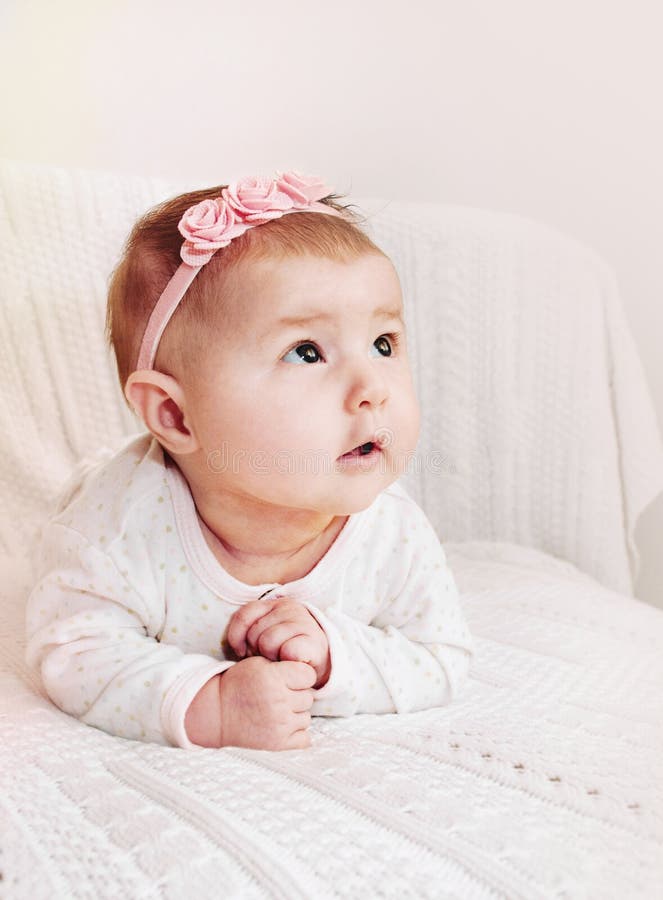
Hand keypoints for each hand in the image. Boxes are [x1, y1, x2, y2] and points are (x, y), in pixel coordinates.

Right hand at [185, 656, 315, 750]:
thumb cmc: (239, 684)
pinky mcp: (278, 743)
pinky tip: (283, 727)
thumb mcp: (258, 663)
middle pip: (308, 697)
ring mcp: (279, 724)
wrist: (217, 713)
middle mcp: (279, 701)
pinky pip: (304, 739)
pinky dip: (296, 734)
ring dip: (295, 715)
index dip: (301, 676)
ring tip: (277, 712)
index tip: (290, 679)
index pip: (309, 675)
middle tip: (280, 696)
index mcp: (274, 677)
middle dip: (296, 696)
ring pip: (306, 718)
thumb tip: (310, 671)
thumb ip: (284, 665)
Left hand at [226, 597, 330, 688]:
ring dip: (271, 657)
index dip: (237, 637)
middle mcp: (289, 607)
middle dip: (257, 650)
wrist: (317, 661)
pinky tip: (291, 663)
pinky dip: (286, 661)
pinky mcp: (313, 639)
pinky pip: (288, 650)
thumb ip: (247, 633)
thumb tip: (238, 648)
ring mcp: (303, 621)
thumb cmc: (283, 649)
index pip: (243, 616)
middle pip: (255, 633)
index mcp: (273, 603)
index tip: (242, 651)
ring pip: (269, 642)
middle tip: (269, 655)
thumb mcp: (261, 636)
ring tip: (280, 659)